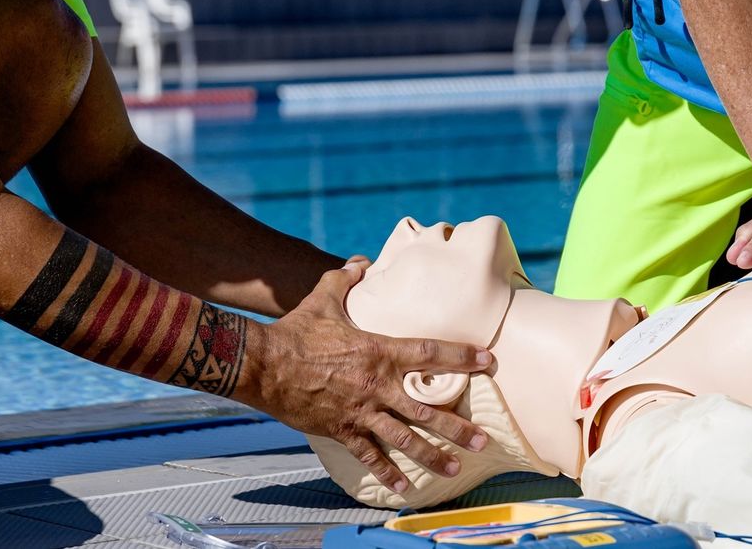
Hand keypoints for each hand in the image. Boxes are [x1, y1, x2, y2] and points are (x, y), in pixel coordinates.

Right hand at [246, 261, 491, 493]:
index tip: (487, 360)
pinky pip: (370, 456)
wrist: (264, 365)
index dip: (461, 356)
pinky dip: (388, 474)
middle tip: (482, 441)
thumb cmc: (296, 331)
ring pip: (405, 439)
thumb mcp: (323, 298)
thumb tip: (360, 262)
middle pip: (427, 410)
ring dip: (432, 456)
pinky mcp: (342, 430)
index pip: (430, 353)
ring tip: (456, 468)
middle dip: (457, 428)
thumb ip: (345, 278)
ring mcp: (361, 411)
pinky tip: (405, 489)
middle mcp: (377, 385)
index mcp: (379, 352)